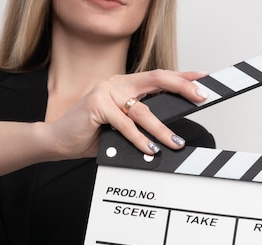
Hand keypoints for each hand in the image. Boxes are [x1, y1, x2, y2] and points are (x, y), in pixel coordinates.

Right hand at [47, 69, 208, 158]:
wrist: (59, 141)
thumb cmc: (91, 135)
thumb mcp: (121, 128)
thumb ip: (141, 125)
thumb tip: (169, 136)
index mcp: (124, 85)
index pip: (158, 77)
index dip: (182, 77)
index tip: (202, 80)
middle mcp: (117, 84)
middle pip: (156, 79)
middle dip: (182, 87)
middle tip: (200, 97)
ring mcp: (106, 92)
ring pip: (143, 111)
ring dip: (161, 130)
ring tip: (174, 143)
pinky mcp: (97, 105)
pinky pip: (125, 125)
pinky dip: (139, 139)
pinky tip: (149, 149)